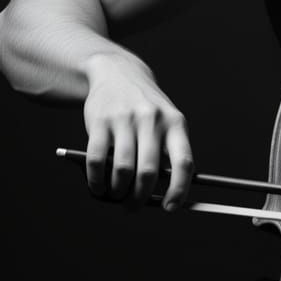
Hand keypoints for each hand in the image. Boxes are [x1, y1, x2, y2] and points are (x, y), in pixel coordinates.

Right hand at [83, 52, 192, 210]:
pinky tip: (98, 186)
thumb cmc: (146, 108)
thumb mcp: (165, 122)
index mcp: (175, 123)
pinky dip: (97, 180)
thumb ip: (166, 153)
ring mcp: (125, 119)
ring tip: (116, 196)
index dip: (179, 190)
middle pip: (149, 171)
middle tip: (132, 206)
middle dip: (140, 197)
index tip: (170, 207)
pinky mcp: (100, 121)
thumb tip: (161, 196)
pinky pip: (97, 160)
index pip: (183, 162)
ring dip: (118, 191)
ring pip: (123, 169)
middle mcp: (153, 119)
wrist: (117, 73)